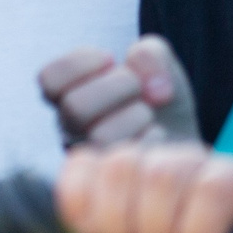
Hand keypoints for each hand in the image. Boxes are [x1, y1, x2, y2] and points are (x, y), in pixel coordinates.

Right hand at [41, 36, 198, 145]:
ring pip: (100, 136)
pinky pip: (130, 158)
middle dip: (118, 85)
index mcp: (67, 97)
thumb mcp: (157, 64)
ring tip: (149, 112)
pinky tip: (158, 134)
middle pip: (75, 106)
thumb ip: (151, 54)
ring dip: (137, 114)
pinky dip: (153, 138)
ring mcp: (91, 157)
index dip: (79, 63)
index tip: (109, 58)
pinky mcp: (117, 178)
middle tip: (138, 87)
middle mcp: (71, 129)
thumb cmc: (159, 100)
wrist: (183, 140)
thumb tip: (152, 86)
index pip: (49, 79)